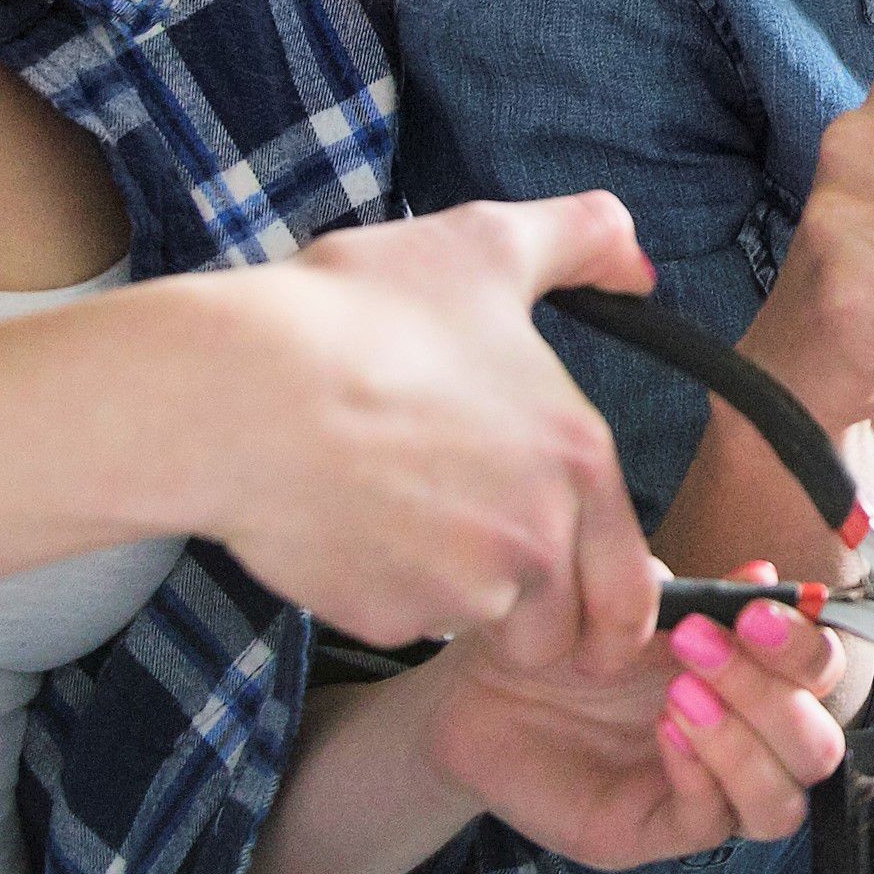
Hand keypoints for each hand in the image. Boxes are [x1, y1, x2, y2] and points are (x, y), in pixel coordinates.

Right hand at [181, 195, 666, 661]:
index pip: (632, 589)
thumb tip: (638, 265)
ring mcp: (457, 590)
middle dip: (539, 618)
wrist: (236, 391)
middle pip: (563, 633)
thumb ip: (584, 240)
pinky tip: (352, 522)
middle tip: (492, 566)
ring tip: (406, 510)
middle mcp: (534, 541)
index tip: (588, 605)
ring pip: (479, 623)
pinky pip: (403, 621)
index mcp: (577, 460)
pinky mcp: (382, 617)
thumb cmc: (357, 315)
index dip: (612, 605)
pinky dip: (388, 588)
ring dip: (458, 592)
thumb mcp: (486, 245)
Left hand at [410, 575, 866, 869]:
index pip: (821, 681)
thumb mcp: (633, 601)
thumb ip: (703, 595)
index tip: (756, 612)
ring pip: (781, 802)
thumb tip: (768, 576)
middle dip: (774, 694)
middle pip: (818, 749)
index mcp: (749, 681)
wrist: (475, 687)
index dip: (805, 650)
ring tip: (679, 692)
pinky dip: (700, 772)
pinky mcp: (652, 833)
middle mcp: (740, 743)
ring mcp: (703, 794)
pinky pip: (711, 822)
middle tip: (701, 644)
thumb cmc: (560, 639)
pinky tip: (664, 727)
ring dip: (745, 741)